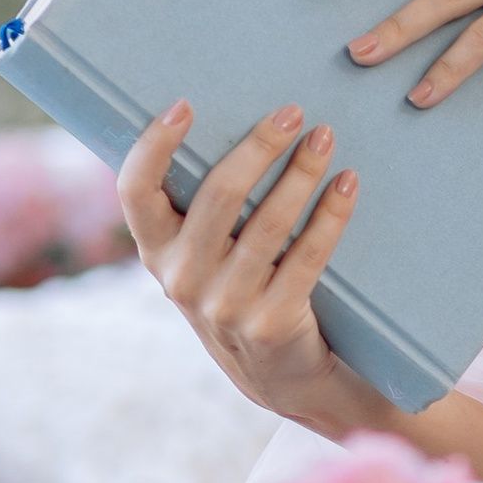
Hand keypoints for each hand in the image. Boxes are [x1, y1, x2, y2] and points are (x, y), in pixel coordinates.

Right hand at [117, 97, 385, 433]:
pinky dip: (331, 213)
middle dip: (258, 146)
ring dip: (301, 173)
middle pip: (219, 195)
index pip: (134, 192)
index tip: (185, 105)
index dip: (153, 146)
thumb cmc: (240, 292)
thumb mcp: (202, 261)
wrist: (281, 377)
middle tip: (292, 112)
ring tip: (325, 138)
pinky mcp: (273, 322)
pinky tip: (347, 184)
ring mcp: (227, 305)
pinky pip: (308, 254)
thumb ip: (198, 212)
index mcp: (157, 253)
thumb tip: (226, 124)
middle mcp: (183, 279)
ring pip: (269, 222)